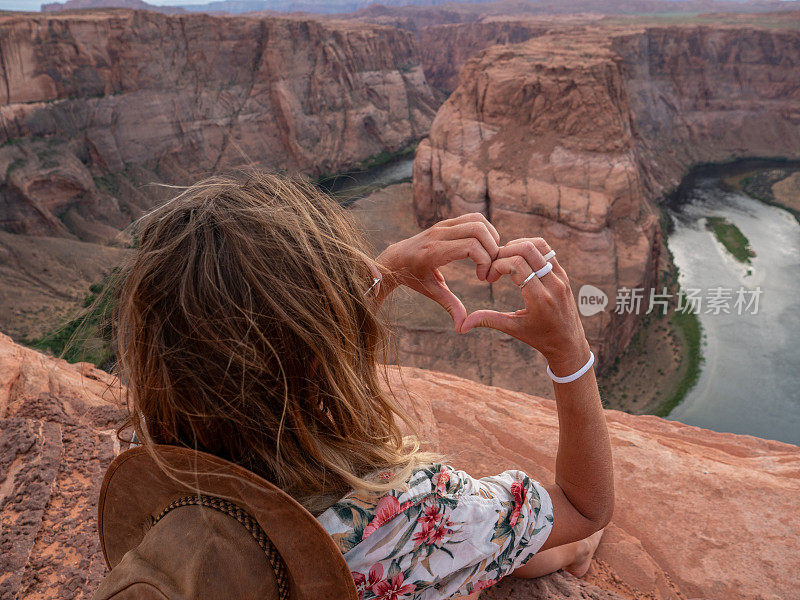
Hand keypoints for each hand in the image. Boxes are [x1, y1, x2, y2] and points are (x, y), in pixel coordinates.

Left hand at [377, 213, 500, 331]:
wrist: (396, 258)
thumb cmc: (413, 277)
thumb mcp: (431, 292)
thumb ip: (450, 306)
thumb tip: (462, 329)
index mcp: (434, 252)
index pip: (470, 246)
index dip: (484, 261)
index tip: (482, 278)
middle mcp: (438, 234)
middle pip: (478, 230)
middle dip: (492, 249)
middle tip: (490, 268)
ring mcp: (442, 225)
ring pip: (478, 220)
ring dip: (491, 237)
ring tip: (490, 257)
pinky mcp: (446, 221)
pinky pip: (473, 218)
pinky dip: (485, 230)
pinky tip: (484, 248)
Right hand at [460, 237, 590, 375]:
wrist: (568, 343)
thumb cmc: (539, 338)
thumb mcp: (513, 329)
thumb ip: (488, 320)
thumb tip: (462, 326)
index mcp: (540, 299)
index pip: (516, 264)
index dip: (497, 264)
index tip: (489, 277)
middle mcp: (553, 284)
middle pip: (527, 249)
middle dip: (505, 252)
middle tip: (494, 265)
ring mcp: (561, 277)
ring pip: (539, 245)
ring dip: (518, 246)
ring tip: (504, 260)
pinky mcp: (563, 274)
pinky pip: (547, 250)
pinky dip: (529, 249)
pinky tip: (517, 260)